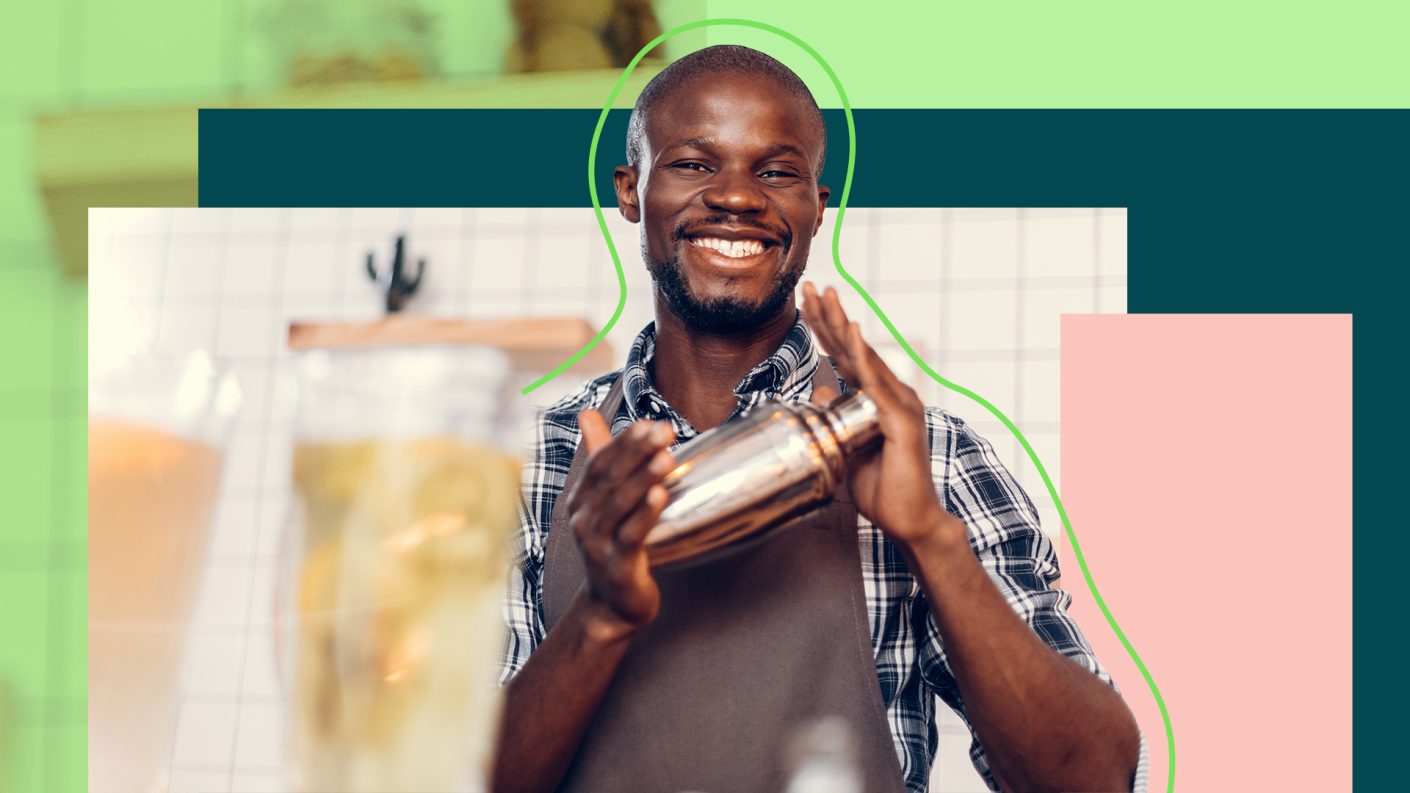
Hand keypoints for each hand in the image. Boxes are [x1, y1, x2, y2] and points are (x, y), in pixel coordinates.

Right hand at [563, 410, 676, 642]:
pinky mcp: (617, 566)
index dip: (623, 441)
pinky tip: (660, 494)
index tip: (649, 422)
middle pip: (610, 479)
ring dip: (644, 477)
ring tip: (667, 456)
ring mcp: (597, 544)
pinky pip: (631, 535)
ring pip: (620, 504)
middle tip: (665, 430)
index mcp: (580, 501)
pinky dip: (645, 513)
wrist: (611, 606)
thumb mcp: (604, 501)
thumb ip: (600, 456)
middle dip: (638, 452)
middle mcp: (584, 520)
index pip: (599, 463)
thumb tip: (586, 412)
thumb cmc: (612, 546)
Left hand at [801, 282, 959, 548]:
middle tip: (811, 285)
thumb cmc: (882, 487)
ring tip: (827, 297)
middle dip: (830, 316)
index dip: (825, 328)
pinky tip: (852, 334)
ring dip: (843, 325)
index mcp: (876, 399)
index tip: (806, 302)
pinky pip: (878, 385)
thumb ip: (834, 416)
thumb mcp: (846, 446)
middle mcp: (891, 394)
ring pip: (865, 357)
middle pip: (853, 348)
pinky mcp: (902, 421)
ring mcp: (899, 405)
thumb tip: (821, 388)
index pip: (845, 356)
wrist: (910, 521)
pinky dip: (863, 358)